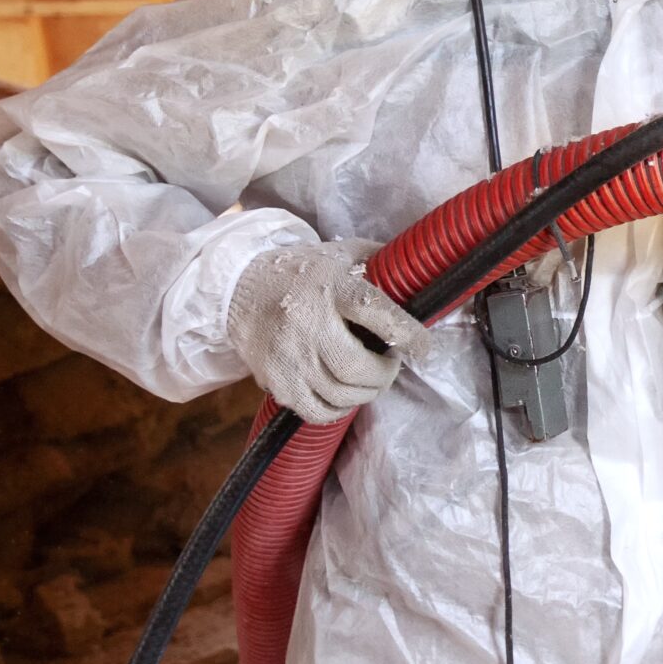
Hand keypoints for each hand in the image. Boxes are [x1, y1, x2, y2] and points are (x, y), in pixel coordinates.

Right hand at [226, 240, 425, 422]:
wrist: (238, 288)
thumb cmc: (301, 272)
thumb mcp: (340, 253)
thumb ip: (379, 260)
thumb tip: (421, 271)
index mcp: (332, 287)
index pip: (378, 313)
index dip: (409, 335)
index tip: (424, 348)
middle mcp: (308, 323)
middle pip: (357, 369)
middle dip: (385, 374)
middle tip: (390, 365)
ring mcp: (288, 356)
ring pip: (339, 394)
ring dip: (366, 393)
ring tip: (370, 379)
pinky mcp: (274, 379)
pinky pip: (315, 410)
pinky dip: (338, 409)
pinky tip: (344, 394)